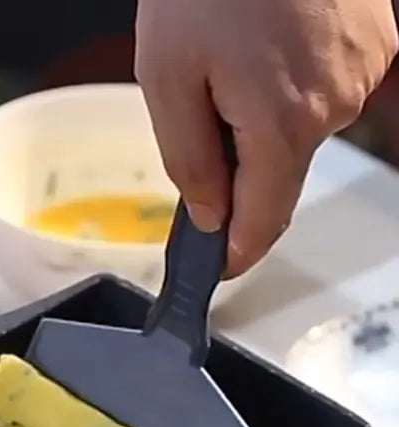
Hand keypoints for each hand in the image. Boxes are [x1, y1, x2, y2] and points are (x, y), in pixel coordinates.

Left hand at [135, 0, 397, 275]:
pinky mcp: (375, 41)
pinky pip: (321, 88)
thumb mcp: (167, 78)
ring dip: (259, 116)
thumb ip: (189, 160)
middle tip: (201, 106)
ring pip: (298, 129)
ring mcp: (362, 71)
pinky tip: (265, 42)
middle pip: (276, 172)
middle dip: (235, 163)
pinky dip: (286, 83)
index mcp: (283, 123)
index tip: (220, 268)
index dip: (238, 250)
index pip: (264, 218)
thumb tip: (210, 214)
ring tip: (232, 56)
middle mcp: (335, 105)